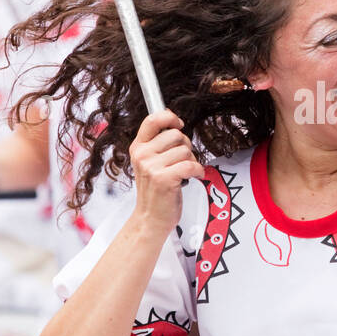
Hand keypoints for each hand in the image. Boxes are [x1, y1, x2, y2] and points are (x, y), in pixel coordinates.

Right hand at [128, 111, 204, 235]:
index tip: (178, 124)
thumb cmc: (156, 190)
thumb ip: (158, 142)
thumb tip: (172, 117)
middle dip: (186, 146)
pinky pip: (191, 165)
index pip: (152, 119)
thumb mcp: (150, 162)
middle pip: (176, 135)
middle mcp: (142, 155)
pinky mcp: (164, 179)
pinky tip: (194, 176)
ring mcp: (152, 167)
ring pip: (186, 150)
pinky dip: (198, 171)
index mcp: (138, 148)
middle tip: (182, 160)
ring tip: (184, 172)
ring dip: (192, 161)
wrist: (151, 218)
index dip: (170, 117)